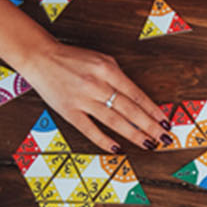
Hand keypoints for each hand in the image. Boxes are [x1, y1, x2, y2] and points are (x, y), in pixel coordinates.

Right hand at [19, 42, 169, 152]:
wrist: (41, 58)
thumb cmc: (73, 59)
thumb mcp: (101, 60)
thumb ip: (118, 77)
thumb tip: (137, 99)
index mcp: (107, 70)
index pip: (136, 94)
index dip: (153, 110)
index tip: (165, 121)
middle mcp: (96, 85)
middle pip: (129, 110)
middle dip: (150, 126)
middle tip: (164, 138)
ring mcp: (82, 100)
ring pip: (114, 121)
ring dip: (134, 134)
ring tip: (148, 144)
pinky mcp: (69, 111)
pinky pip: (90, 129)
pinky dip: (104, 140)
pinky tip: (117, 148)